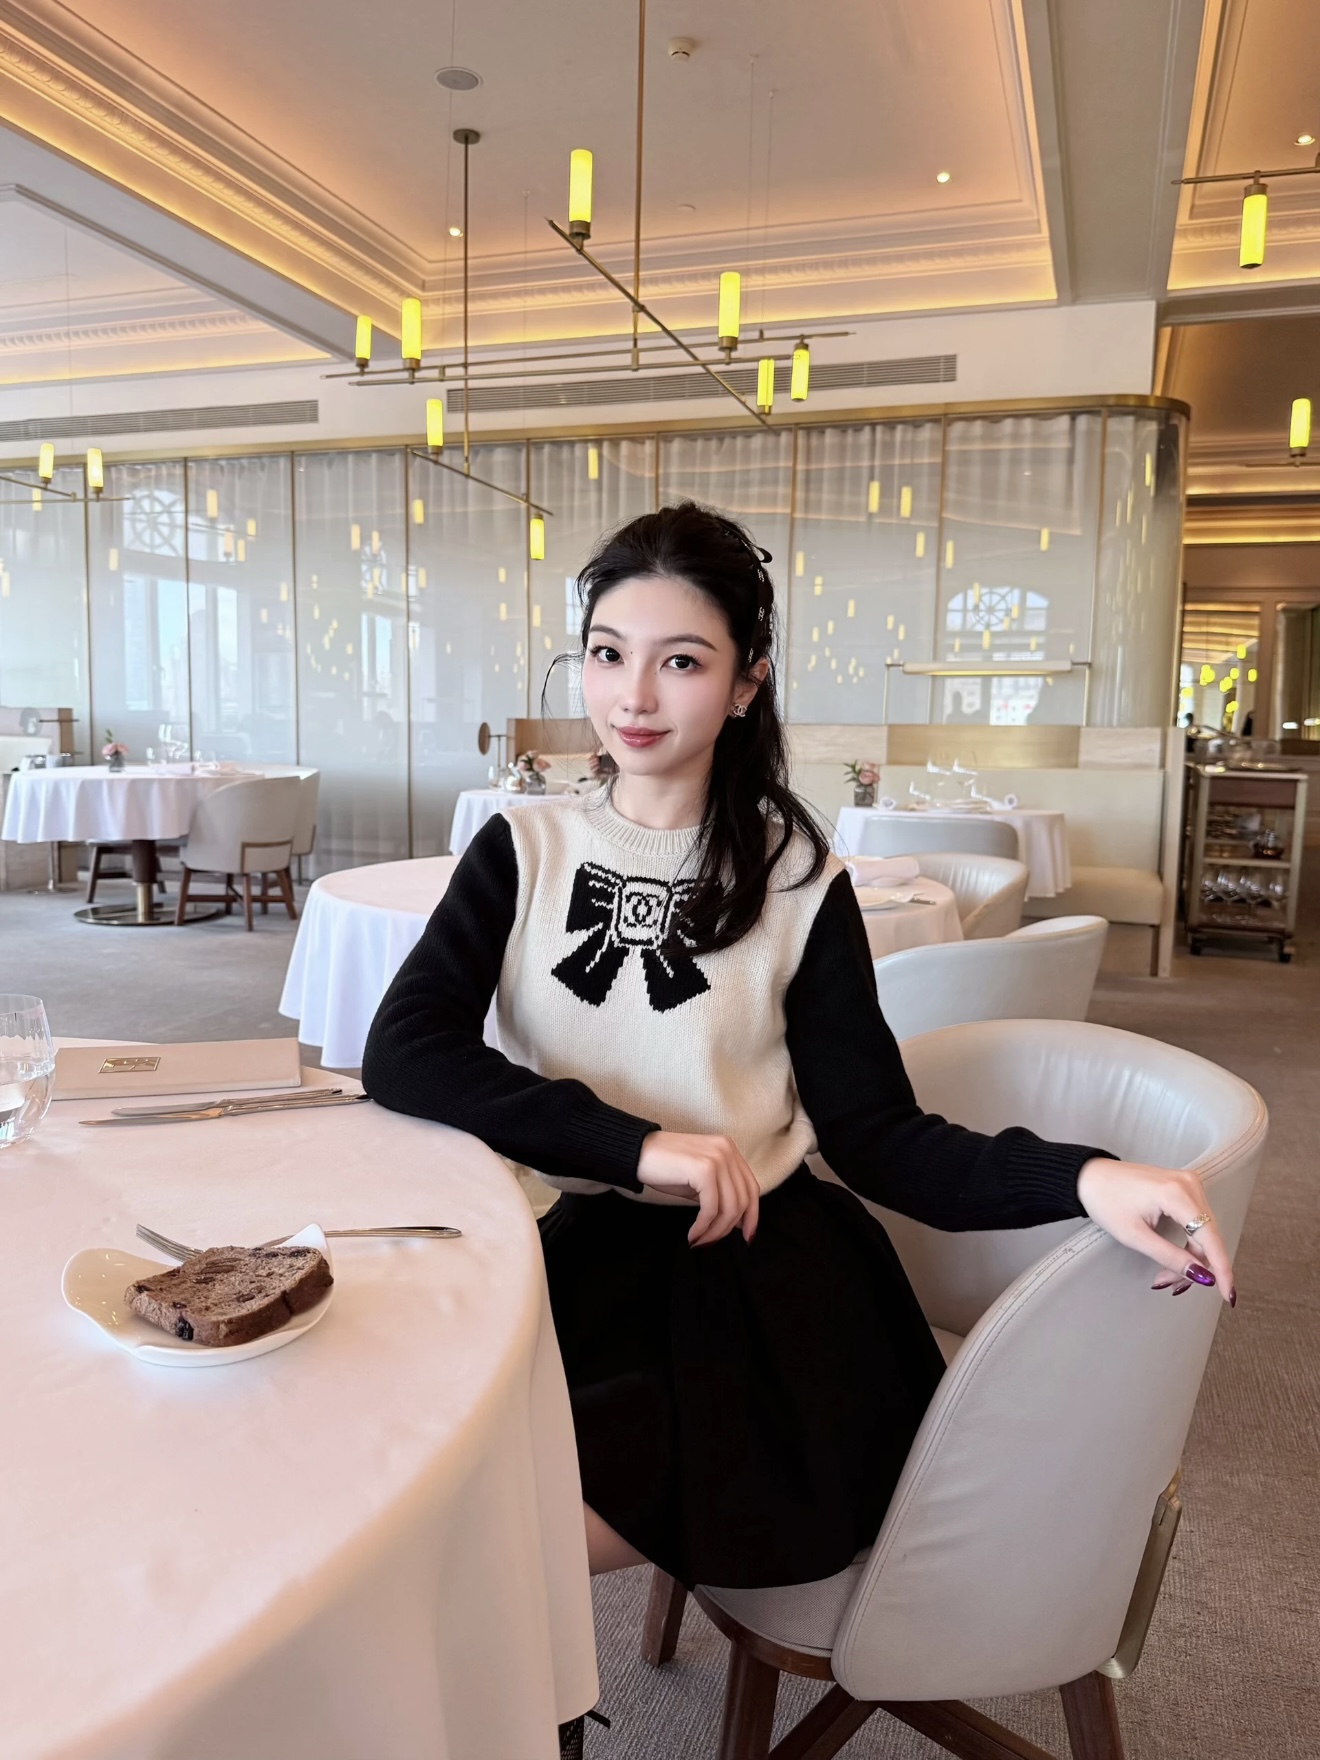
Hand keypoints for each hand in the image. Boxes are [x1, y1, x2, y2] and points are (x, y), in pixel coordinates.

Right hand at [636, 1131, 759, 1246]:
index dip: (752, 1215)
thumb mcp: (700, 1180)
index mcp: (729, 1150)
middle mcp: (727, 1150)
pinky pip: (711, 1208)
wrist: (636, 1153)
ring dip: (715, 1230)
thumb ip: (720, 1194)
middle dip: (729, 1227)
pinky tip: (692, 1234)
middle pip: (744, 1199)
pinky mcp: (704, 1169)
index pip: (751, 1188)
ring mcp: (717, 1158)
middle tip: (711, 1241)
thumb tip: (738, 1222)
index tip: (745, 1236)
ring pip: (730, 1207)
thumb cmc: (665, 1168)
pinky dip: (703, 1226)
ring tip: (699, 1240)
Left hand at [1077, 1158, 1234, 1305]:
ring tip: (1165, 1275)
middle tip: (1169, 1285)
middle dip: (1194, 1267)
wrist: (1090, 1177)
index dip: (1221, 1269)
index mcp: (1177, 1193)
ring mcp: (1188, 1183)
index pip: (1210, 1238)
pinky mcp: (1184, 1187)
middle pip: (1207, 1237)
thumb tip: (1202, 1276)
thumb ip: (1170, 1257)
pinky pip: (1196, 1222)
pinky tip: (1175, 1258)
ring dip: (1190, 1257)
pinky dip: (1187, 1243)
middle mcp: (1189, 1184)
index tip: (1227, 1294)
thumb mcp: (1135, 1236)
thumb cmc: (1106, 1201)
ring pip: (1203, 1232)